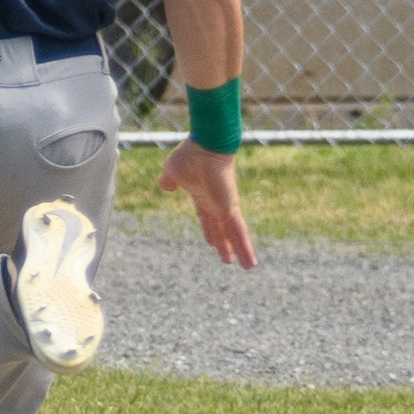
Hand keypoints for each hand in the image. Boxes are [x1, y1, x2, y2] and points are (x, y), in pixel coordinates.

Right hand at [157, 139, 256, 267]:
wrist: (205, 146)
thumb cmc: (189, 155)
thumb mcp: (172, 171)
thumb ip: (168, 181)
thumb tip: (164, 186)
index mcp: (202, 196)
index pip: (207, 218)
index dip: (209, 231)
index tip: (212, 242)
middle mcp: (217, 203)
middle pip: (222, 229)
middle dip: (225, 244)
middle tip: (228, 259)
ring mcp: (226, 207)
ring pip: (234, 234)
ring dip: (240, 251)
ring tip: (249, 267)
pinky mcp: (231, 210)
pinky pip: (239, 233)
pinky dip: (245, 248)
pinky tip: (249, 260)